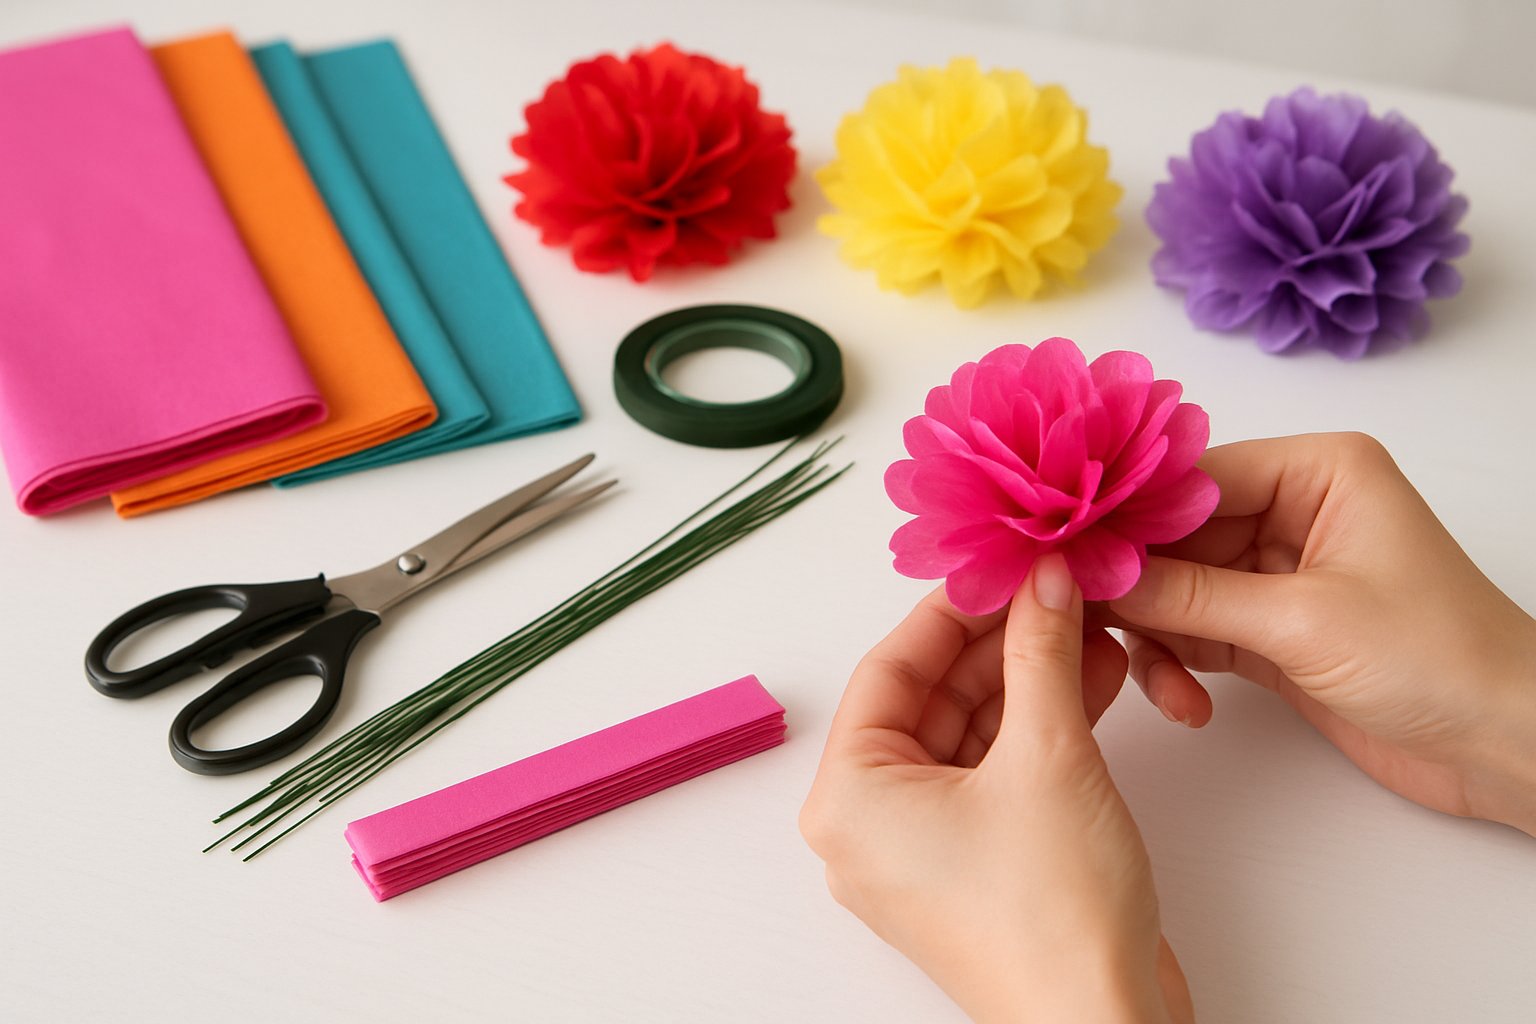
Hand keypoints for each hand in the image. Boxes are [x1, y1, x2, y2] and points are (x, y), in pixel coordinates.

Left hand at [800, 555, 1194, 1022]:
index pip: (891, 670)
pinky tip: (1092, 681)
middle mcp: (871, 824)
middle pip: (932, 698)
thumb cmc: (1053, 917)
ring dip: (1030, 682)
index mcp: (849, 798)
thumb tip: (1043, 582)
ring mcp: (922, 849)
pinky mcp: (974, 865)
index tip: (1002, 565)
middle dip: (1001, 643)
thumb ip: (1040, 654)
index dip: (952, 609)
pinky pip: (993, 774)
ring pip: (970, 734)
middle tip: (1055, 590)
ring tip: (1091, 628)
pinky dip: (1037, 731)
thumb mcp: (1047, 755)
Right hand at [1109, 432, 1535, 834]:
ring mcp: (1276, 575)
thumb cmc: (1440, 658)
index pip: (1190, 477)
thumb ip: (1190, 597)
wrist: (1505, 747)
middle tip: (1075, 618)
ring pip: (1174, 590)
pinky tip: (1187, 704)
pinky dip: (1176, 667)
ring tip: (1159, 684)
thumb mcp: (1304, 620)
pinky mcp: (1270, 633)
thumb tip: (1095, 572)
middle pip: (1172, 535)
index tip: (1060, 548)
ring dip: (1154, 638)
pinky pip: (1193, 636)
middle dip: (1130, 583)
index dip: (1125, 513)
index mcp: (1315, 472)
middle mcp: (1291, 512)